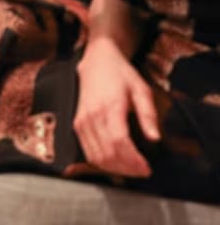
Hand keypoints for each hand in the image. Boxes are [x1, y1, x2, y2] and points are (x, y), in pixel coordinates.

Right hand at [74, 36, 158, 176]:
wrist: (96, 61)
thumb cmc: (120, 74)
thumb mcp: (141, 89)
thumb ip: (148, 114)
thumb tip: (155, 138)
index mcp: (109, 106)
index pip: (119, 142)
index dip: (133, 161)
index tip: (146, 168)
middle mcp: (92, 115)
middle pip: (107, 153)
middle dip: (127, 169)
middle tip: (141, 171)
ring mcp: (82, 120)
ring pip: (95, 156)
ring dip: (114, 168)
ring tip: (130, 169)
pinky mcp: (77, 123)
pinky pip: (87, 150)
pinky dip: (101, 162)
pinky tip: (115, 162)